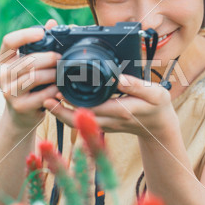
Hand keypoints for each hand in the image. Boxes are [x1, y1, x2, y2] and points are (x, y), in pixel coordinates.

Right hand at [0, 19, 61, 129]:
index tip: (42, 33)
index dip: (25, 35)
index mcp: (3, 60)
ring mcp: (8, 92)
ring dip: (53, 74)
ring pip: (35, 76)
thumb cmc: (29, 85)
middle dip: (49, 57)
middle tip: (60, 58)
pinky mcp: (19, 106)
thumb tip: (52, 23)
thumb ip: (40, 45)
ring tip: (61, 73)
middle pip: (28, 60)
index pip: (9, 41)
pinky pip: (42, 94)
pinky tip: (59, 89)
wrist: (20, 116)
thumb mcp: (30, 65)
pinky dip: (54, 90)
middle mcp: (1, 75)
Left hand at [43, 73, 176, 137]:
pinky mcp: (104, 125)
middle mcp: (110, 121)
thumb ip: (136, 86)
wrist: (159, 126)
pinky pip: (83, 122)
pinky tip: (62, 104)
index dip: (73, 104)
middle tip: (45, 99)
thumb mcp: (154, 93)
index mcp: (121, 111)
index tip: (58, 94)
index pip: (92, 109)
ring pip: (79, 123)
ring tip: (48, 101)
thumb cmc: (157, 107)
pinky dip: (71, 115)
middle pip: (79, 119)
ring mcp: (106, 125)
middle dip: (60, 111)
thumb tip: (118, 78)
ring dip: (62, 114)